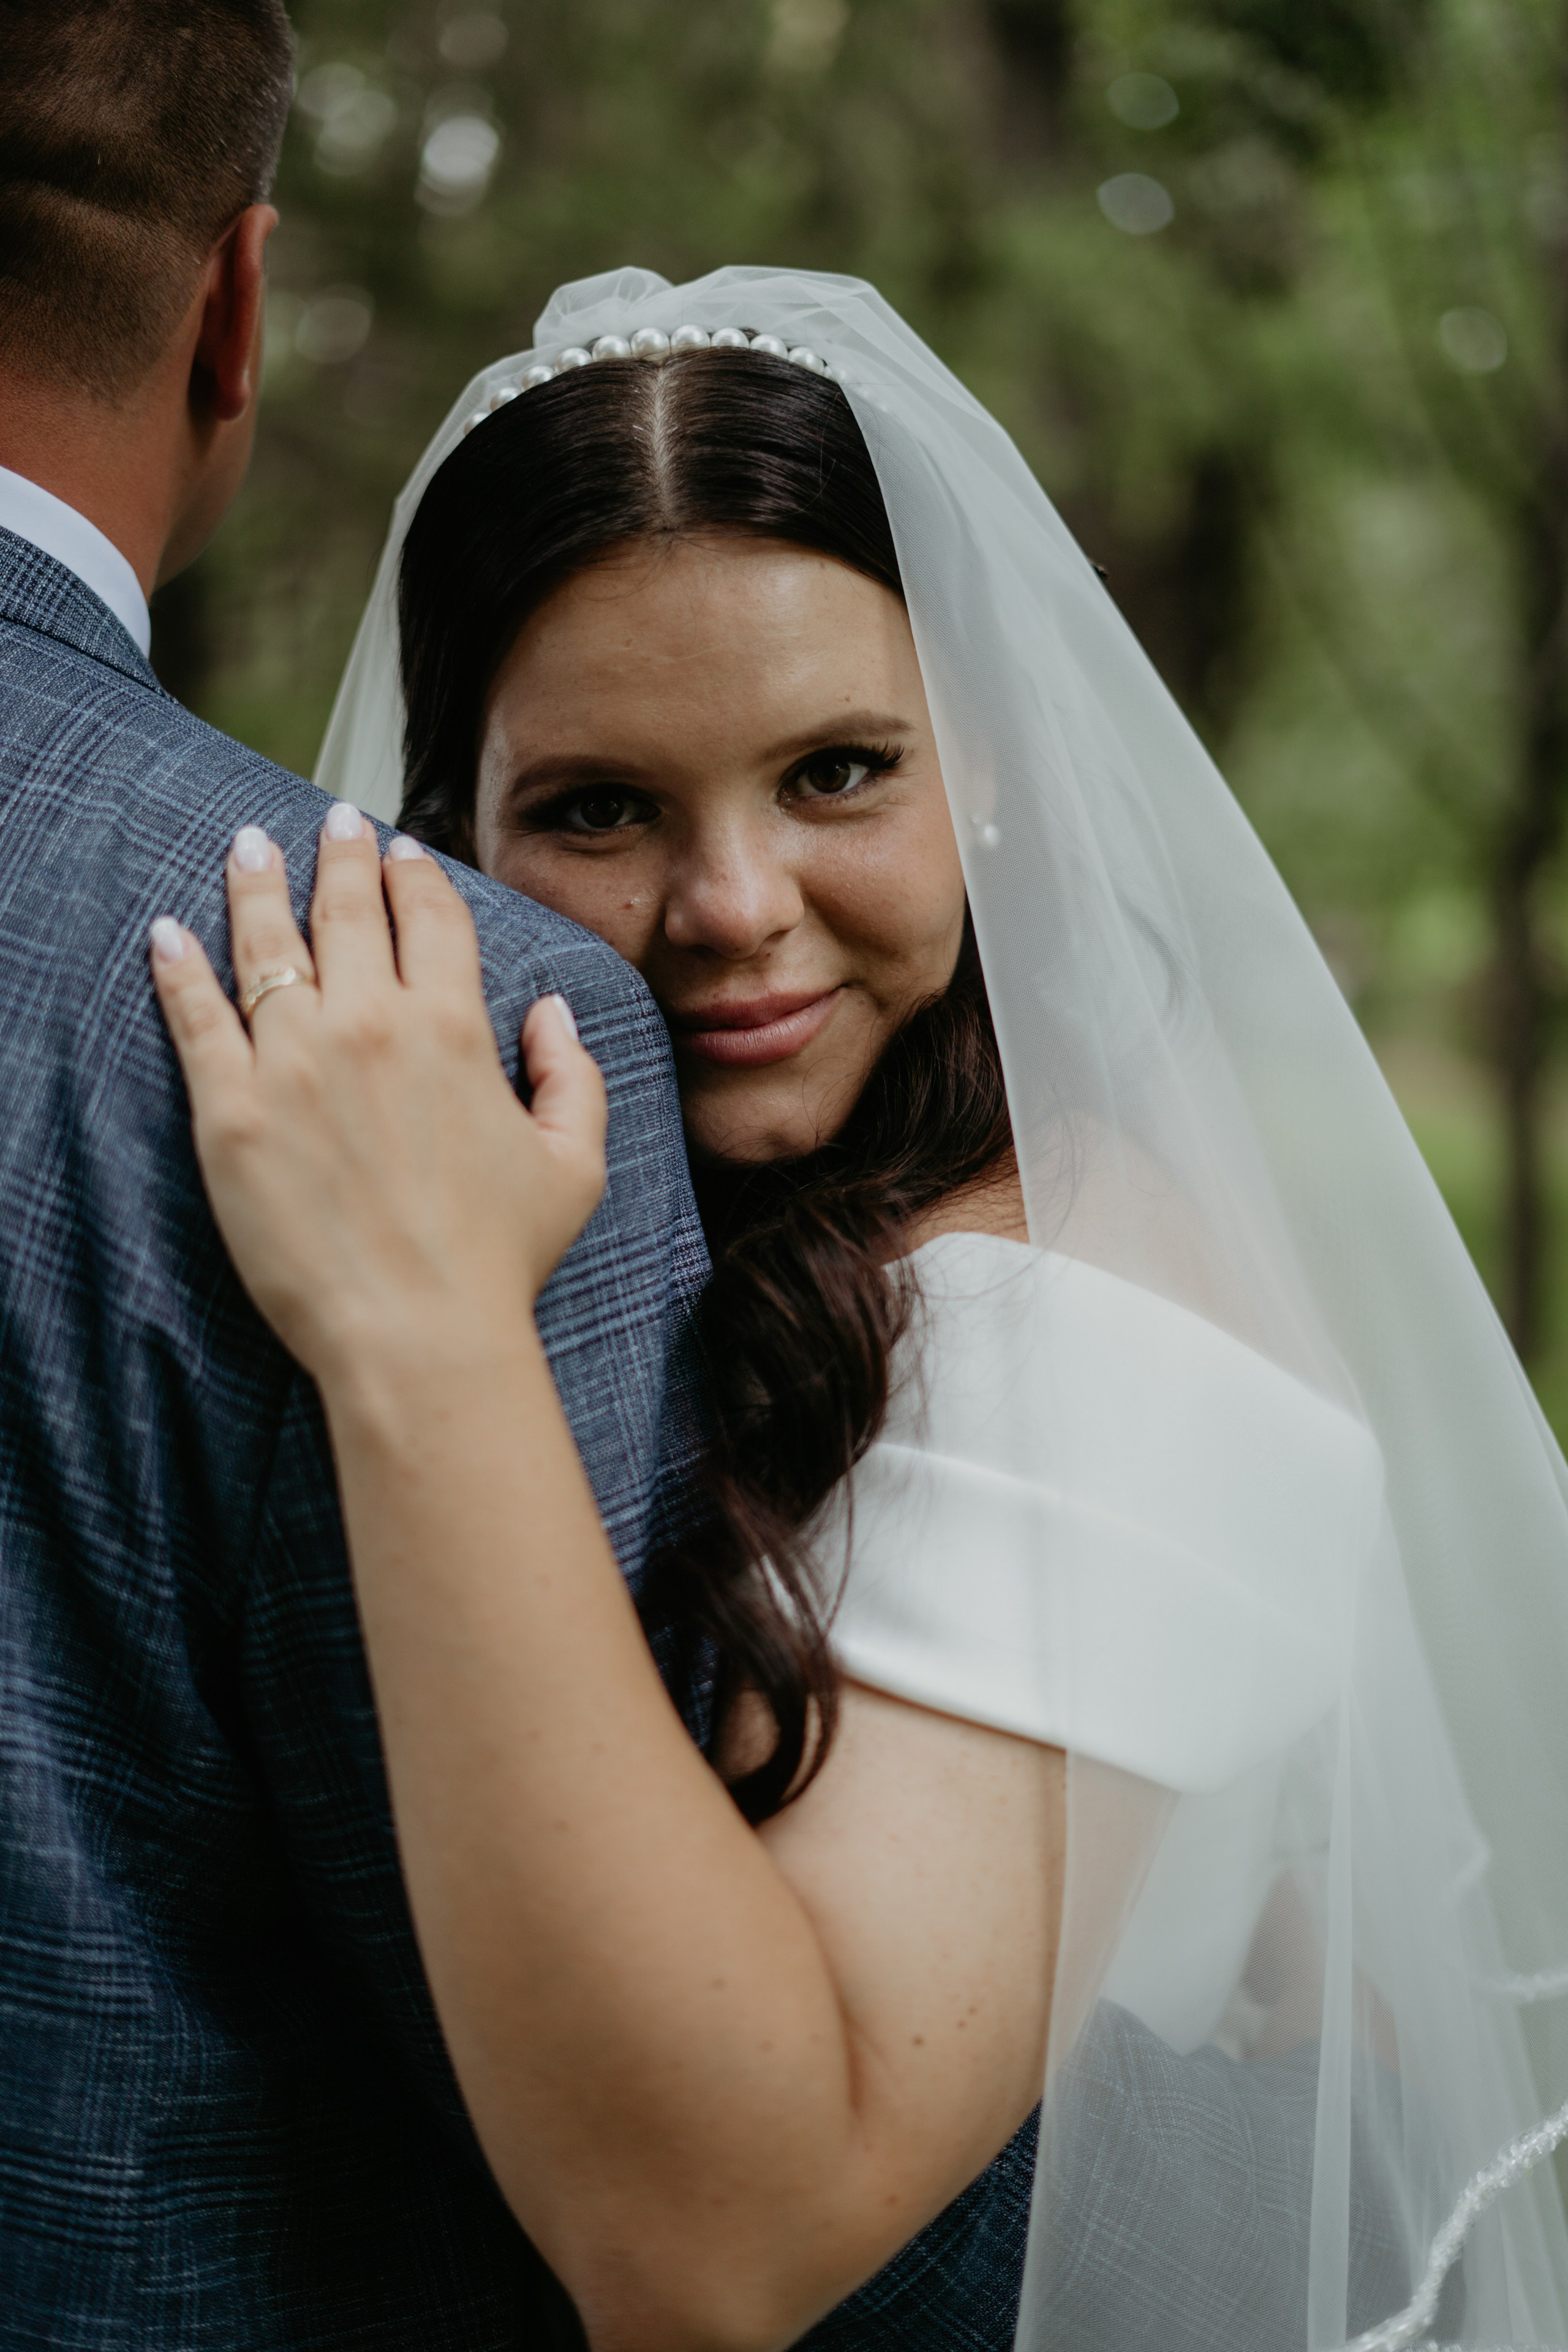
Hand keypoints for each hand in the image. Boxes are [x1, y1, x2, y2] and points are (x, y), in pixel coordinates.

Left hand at [150, 810, 605, 1396]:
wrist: (417, 1333)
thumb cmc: (500, 1259)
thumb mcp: (573, 1164)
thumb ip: (572, 1075)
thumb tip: (551, 1011)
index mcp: (452, 1029)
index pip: (429, 918)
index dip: (415, 876)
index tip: (402, 852)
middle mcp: (369, 1025)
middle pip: (345, 911)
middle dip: (339, 855)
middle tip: (331, 823)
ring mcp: (292, 1063)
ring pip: (265, 944)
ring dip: (255, 884)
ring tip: (247, 846)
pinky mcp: (231, 1111)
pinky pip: (196, 1018)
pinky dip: (177, 968)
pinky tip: (167, 933)